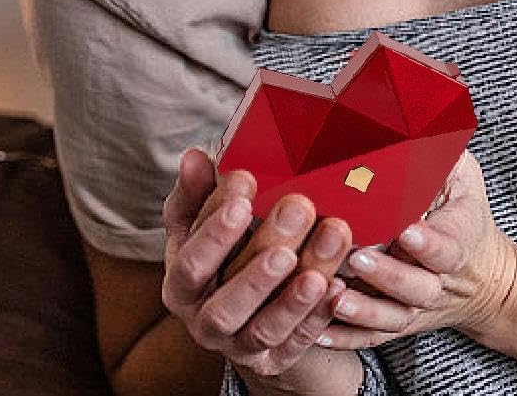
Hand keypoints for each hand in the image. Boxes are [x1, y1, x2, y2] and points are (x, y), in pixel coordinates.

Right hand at [161, 147, 353, 378]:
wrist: (242, 306)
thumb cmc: (220, 248)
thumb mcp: (201, 222)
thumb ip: (197, 192)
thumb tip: (194, 157)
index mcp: (180, 286)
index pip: (192, 262)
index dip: (216, 228)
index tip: (245, 184)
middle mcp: (203, 323)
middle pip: (229, 301)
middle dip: (263, 258)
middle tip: (298, 209)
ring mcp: (238, 347)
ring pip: (264, 328)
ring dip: (293, 296)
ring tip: (321, 259)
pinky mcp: (273, 360)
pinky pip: (295, 344)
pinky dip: (316, 317)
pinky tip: (336, 286)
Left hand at [317, 151, 516, 349]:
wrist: (482, 279)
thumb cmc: (463, 214)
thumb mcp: (464, 178)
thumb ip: (442, 155)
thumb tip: (418, 119)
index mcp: (457, 242)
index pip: (446, 246)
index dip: (428, 242)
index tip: (408, 231)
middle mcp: (436, 280)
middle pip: (415, 285)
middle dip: (387, 274)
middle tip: (357, 258)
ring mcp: (414, 306)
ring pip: (391, 316)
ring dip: (362, 309)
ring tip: (332, 295)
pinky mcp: (396, 323)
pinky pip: (371, 338)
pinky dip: (345, 337)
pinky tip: (317, 330)